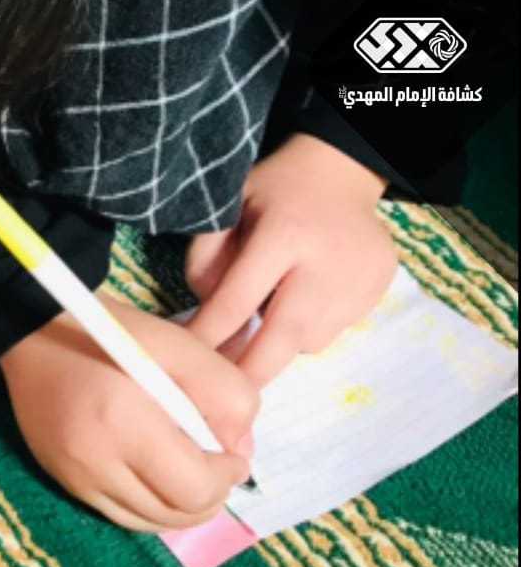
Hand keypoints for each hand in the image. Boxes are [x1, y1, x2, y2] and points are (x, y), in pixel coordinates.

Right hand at [0, 300, 257, 531]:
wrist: (33, 333)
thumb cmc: (112, 333)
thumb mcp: (182, 347)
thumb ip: (227, 394)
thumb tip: (239, 450)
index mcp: (126, 424)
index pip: (194, 489)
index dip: (226, 478)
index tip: (232, 454)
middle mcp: (96, 463)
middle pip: (173, 515)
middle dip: (209, 497)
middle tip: (216, 467)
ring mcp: (75, 477)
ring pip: (147, 523)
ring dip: (179, 507)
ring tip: (189, 474)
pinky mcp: (62, 480)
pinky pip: (118, 514)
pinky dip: (148, 506)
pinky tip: (155, 476)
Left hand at [187, 133, 396, 386]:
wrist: (341, 173)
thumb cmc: (273, 193)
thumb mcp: (226, 209)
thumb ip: (206, 259)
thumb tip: (207, 317)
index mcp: (285, 234)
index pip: (236, 301)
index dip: (207, 337)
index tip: (187, 364)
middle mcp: (327, 263)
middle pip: (283, 338)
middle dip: (250, 371)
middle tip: (224, 393)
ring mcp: (361, 280)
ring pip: (309, 342)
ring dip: (280, 344)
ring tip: (268, 314)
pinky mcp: (380, 291)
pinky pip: (333, 331)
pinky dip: (308, 329)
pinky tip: (300, 300)